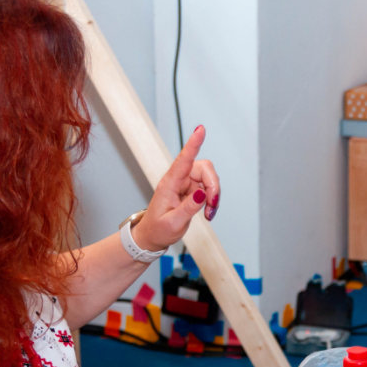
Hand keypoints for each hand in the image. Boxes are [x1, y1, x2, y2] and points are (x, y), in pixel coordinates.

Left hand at [132, 125, 221, 251]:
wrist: (152, 237)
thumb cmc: (158, 229)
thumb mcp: (173, 222)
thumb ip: (189, 208)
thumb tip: (203, 194)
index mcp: (169, 184)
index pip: (183, 160)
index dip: (193, 144)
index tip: (200, 129)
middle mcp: (178, 180)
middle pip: (204, 169)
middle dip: (214, 185)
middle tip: (213, 205)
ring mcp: (186, 184)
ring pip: (209, 178)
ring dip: (214, 195)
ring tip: (209, 213)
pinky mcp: (192, 190)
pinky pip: (209, 188)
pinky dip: (212, 200)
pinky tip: (207, 212)